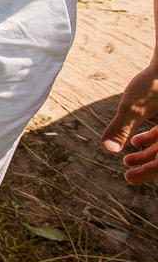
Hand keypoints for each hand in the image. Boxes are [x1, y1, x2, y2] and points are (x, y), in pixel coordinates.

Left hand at [100, 64, 157, 184]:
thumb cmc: (155, 83)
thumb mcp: (134, 107)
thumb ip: (121, 128)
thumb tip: (108, 148)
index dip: (147, 173)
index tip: (129, 178)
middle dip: (147, 166)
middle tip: (128, 175)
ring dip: (148, 154)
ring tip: (127, 159)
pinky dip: (152, 140)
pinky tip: (135, 141)